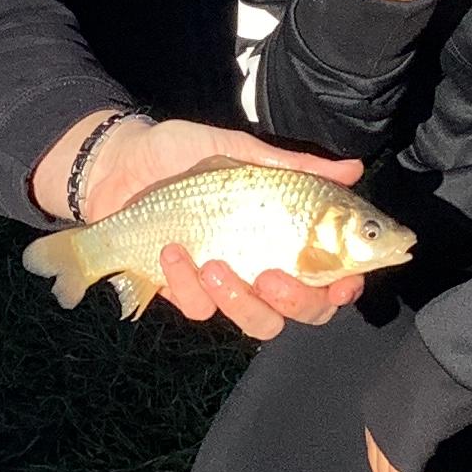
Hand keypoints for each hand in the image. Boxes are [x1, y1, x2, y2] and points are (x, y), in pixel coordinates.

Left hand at [29, 114, 367, 340]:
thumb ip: (293, 166)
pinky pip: (199, 307)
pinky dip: (187, 283)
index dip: (345, 285)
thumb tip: (354, 169)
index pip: (331, 272)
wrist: (117, 164)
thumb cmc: (181, 153)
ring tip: (215, 265)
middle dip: (296, 303)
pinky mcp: (186, 292)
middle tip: (273, 278)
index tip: (343, 281)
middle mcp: (265, 266)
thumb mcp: (236, 150)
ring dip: (240, 301)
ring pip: (256, 322)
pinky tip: (173, 252)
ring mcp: (227, 284)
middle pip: (304, 312)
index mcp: (286, 234)